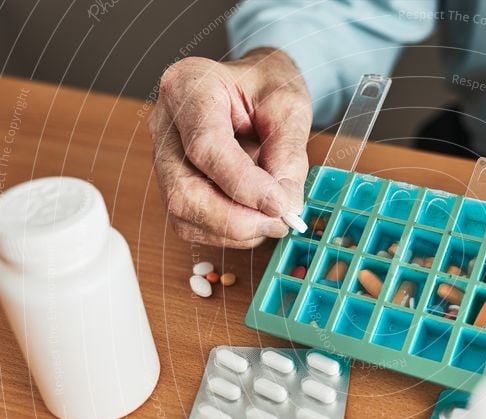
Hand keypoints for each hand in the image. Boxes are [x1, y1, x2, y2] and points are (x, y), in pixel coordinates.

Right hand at [149, 48, 310, 247]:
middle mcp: (165, 123)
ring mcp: (163, 157)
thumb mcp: (289, 108)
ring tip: (273, 219)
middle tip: (280, 221)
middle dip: (236, 219)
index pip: (205, 147)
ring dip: (234, 230)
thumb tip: (284, 206)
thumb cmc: (268, 89)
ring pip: (183, 213)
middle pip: (184, 190)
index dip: (244, 185)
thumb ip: (288, 155)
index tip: (280, 205)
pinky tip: (255, 219)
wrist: (255, 89)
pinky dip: (228, 233)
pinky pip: (191, 223)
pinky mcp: (172, 184)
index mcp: (189, 86)